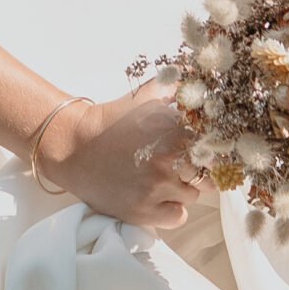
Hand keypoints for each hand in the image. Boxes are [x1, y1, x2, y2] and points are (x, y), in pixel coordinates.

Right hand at [36, 80, 206, 230]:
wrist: (73, 147)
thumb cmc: (112, 121)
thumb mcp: (145, 96)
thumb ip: (178, 84)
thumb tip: (200, 73)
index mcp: (172, 129)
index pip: (215, 145)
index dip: (213, 147)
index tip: (204, 148)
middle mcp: (167, 160)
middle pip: (209, 172)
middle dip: (199, 167)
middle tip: (180, 162)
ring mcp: (156, 188)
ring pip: (194, 194)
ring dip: (184, 187)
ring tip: (162, 176)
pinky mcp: (143, 212)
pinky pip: (179, 216)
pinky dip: (172, 208)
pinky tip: (158, 195)